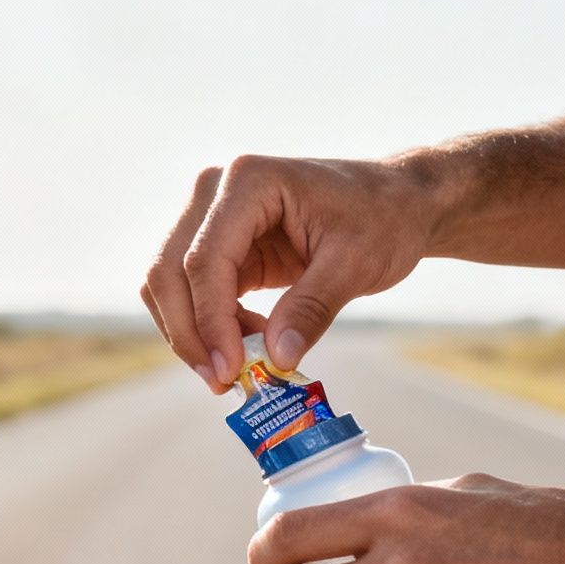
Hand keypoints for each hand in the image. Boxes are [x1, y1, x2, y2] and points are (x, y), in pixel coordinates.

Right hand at [141, 156, 432, 391]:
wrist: (395, 203)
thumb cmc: (382, 219)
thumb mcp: (355, 265)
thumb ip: (311, 309)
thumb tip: (276, 359)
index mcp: (248, 181)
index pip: (204, 259)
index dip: (210, 320)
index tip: (230, 369)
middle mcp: (215, 191)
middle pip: (169, 270)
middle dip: (189, 333)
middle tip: (221, 382)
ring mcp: (211, 215)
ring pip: (169, 284)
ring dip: (193, 333)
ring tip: (238, 368)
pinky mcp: (219, 244)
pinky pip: (194, 291)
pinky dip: (211, 326)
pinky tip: (247, 346)